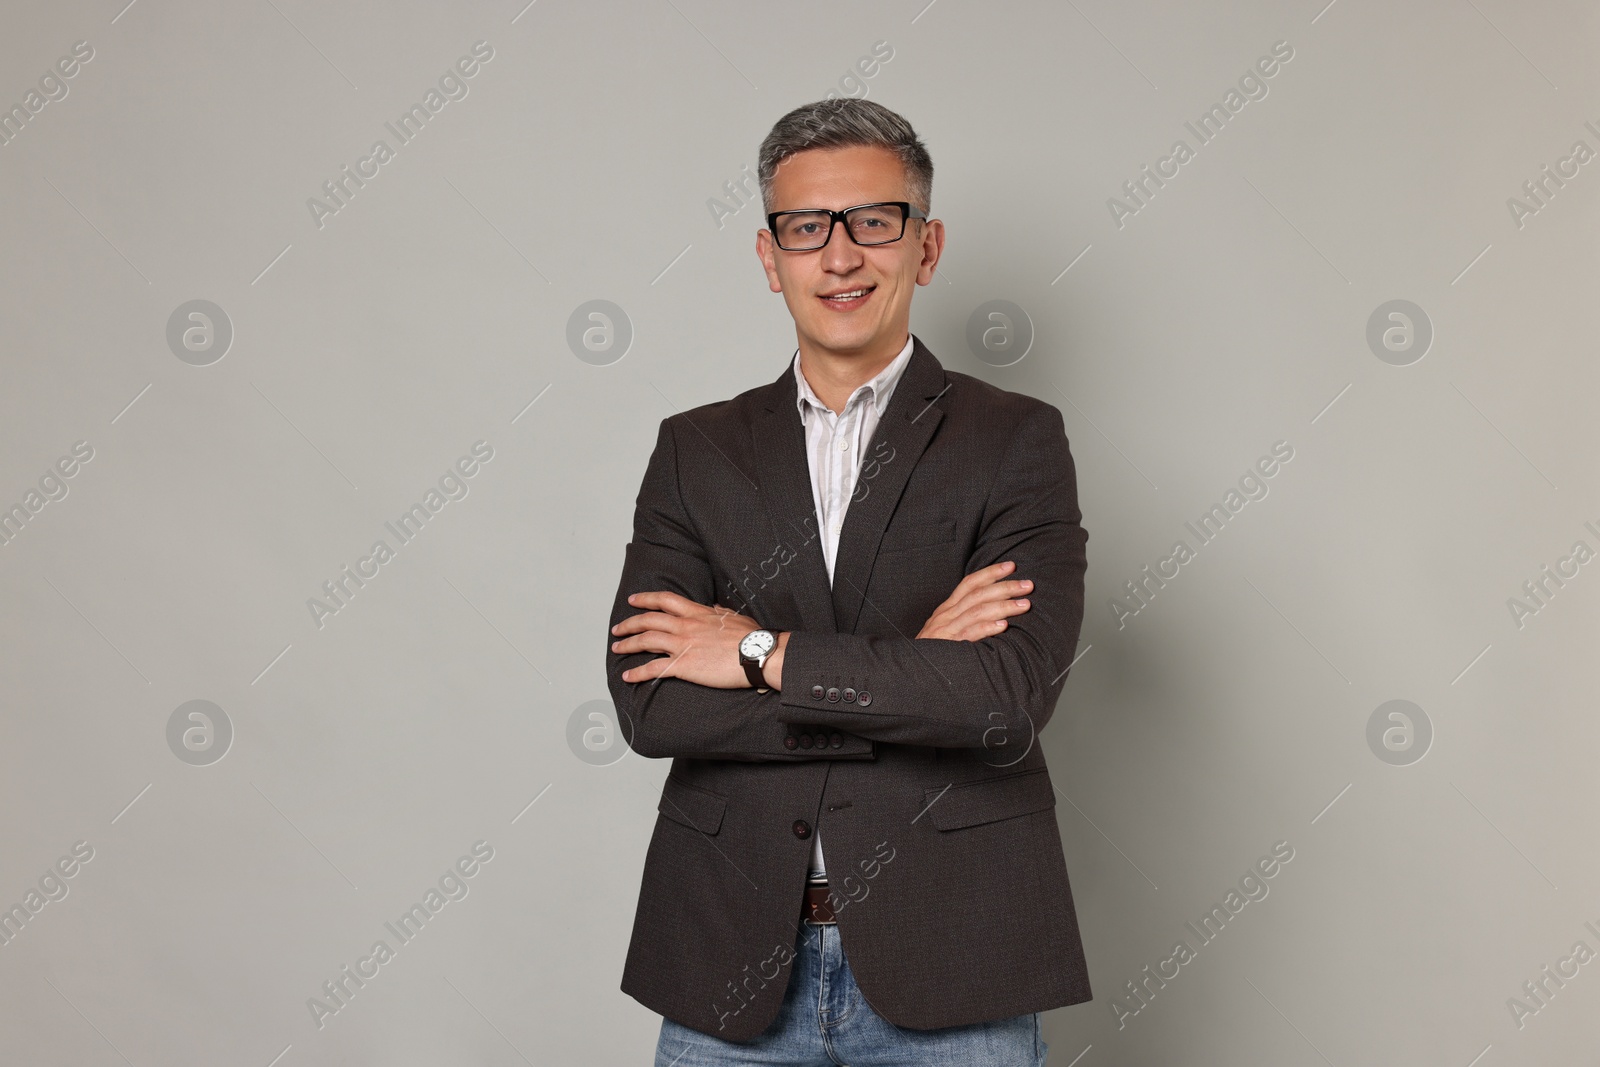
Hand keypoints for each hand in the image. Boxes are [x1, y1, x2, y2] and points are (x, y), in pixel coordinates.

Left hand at [611, 591, 762, 687]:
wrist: (757, 654)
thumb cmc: (751, 638)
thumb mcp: (735, 617)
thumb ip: (721, 612)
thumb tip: (715, 608)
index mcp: (698, 613)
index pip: (665, 600)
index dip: (646, 599)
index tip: (633, 600)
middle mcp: (686, 626)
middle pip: (649, 620)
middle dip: (629, 623)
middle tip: (617, 629)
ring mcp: (683, 645)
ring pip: (646, 640)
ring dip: (628, 644)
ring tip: (616, 648)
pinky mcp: (683, 666)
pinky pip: (654, 668)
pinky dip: (637, 672)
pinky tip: (627, 676)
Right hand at [916, 560, 1032, 640]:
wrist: (909, 671)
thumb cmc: (933, 651)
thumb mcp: (944, 629)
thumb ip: (964, 619)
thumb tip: (994, 612)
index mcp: (947, 609)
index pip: (969, 583)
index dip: (990, 573)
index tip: (1011, 566)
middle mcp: (946, 615)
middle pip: (978, 594)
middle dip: (1005, 587)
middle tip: (1028, 585)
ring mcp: (947, 630)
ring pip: (977, 611)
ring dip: (1003, 606)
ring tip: (1025, 605)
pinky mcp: (948, 647)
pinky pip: (969, 634)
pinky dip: (987, 627)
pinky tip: (1003, 625)